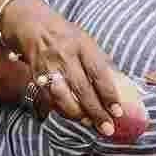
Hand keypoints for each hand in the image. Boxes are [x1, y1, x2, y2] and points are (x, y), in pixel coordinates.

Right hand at [7, 3, 124, 137]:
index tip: (118, 112)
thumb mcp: (87, 41)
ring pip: (63, 98)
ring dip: (77, 115)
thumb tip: (121, 85)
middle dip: (96, 112)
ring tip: (90, 123)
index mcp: (83, 46)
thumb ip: (102, 62)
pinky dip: (62, 110)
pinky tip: (73, 116)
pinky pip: (50, 99)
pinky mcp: (36, 77)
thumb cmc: (67, 36)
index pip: (99, 73)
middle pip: (82, 89)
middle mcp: (65, 56)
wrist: (33, 26)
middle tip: (107, 128)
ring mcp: (49, 67)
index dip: (109, 95)